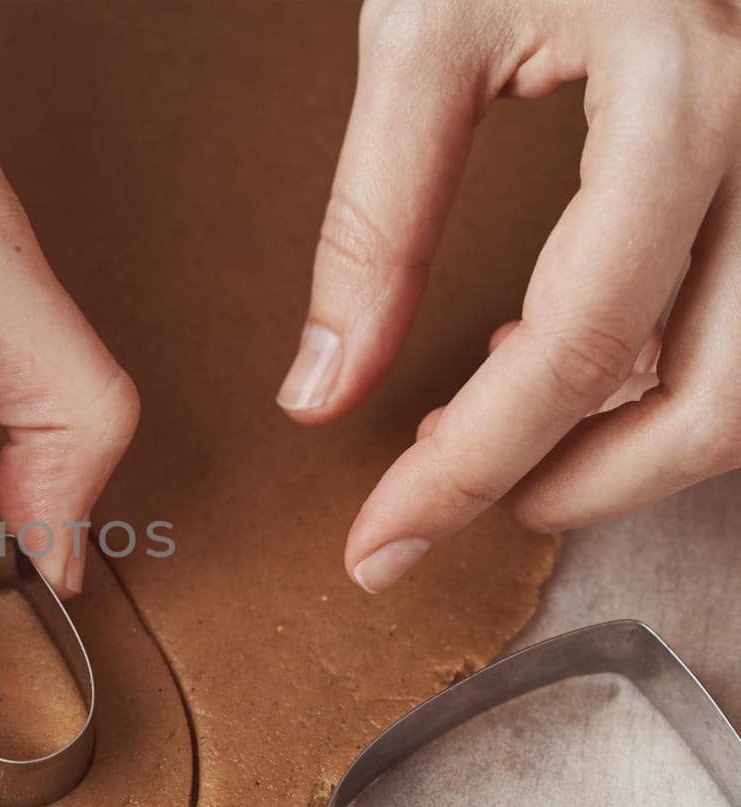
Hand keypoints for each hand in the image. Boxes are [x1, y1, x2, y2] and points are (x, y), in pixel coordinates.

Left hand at [280, 0, 740, 591]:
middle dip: (573, 487)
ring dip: (628, 443)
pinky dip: (668, 373)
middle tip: (446, 507)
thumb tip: (320, 390)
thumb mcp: (426, 30)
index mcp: (679, 95)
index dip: (467, 470)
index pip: (572, 346)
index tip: (379, 540)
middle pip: (716, 398)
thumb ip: (375, 221)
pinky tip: (566, 355)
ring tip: (493, 431)